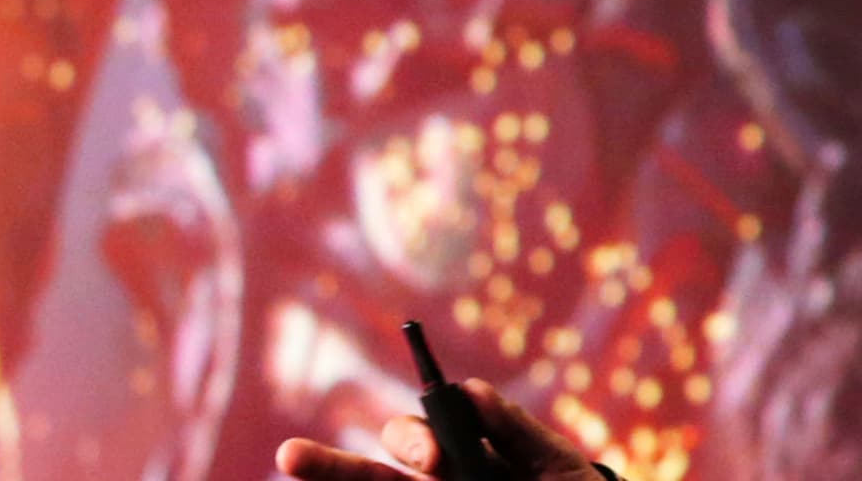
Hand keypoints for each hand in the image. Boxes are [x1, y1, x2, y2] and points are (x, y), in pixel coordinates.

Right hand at [275, 378, 599, 479]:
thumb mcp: (556, 465)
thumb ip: (516, 432)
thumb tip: (469, 390)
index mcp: (465, 461)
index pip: (421, 438)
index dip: (412, 437)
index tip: (430, 455)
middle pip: (373, 476)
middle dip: (331, 466)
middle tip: (305, 459)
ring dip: (335, 478)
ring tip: (322, 465)